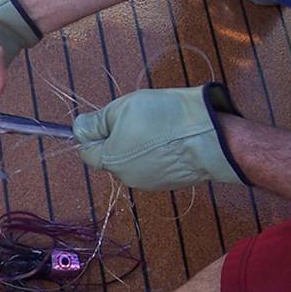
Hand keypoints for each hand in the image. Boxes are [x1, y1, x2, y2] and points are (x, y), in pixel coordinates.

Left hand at [72, 84, 249, 189]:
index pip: (86, 150)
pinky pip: (155, 164)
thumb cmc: (165, 119)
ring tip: (160, 125)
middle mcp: (127, 177)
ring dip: (139, 143)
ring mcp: (150, 183)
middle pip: (111, 154)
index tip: (110, 116)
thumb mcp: (123, 108)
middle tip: (138, 116)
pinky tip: (173, 138)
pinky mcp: (170, 182)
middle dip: (119, 135)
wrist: (212, 137)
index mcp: (110, 161)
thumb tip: (78, 128)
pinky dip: (159, 151)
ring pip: (134, 159)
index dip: (93, 131)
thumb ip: (96, 121)